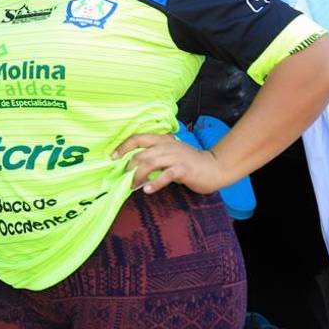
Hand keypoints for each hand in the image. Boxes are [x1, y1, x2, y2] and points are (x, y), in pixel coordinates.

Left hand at [111, 132, 228, 195]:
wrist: (216, 167)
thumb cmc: (191, 163)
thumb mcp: (172, 154)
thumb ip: (156, 156)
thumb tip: (135, 167)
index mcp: (163, 140)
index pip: (138, 138)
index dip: (123, 147)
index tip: (112, 157)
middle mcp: (168, 146)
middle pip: (142, 153)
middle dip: (129, 167)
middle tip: (124, 179)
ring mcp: (177, 157)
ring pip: (151, 163)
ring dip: (138, 175)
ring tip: (132, 186)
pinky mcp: (185, 169)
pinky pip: (167, 175)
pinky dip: (155, 183)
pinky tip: (148, 190)